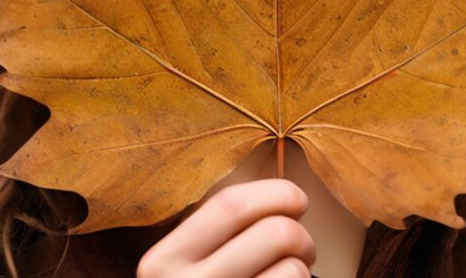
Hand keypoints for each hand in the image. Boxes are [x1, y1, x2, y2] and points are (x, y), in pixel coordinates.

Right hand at [136, 178, 315, 277]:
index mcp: (162, 263)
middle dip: (301, 235)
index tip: (296, 200)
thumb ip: (214, 239)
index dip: (273, 194)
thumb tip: (281, 200)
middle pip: (272, 234)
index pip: (228, 206)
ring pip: (293, 271)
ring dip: (303, 272)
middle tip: (302, 249)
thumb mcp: (183, 271)